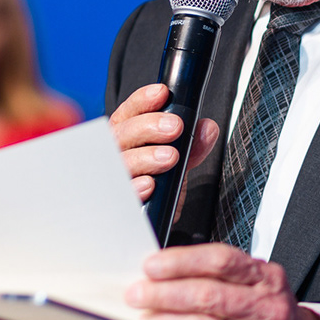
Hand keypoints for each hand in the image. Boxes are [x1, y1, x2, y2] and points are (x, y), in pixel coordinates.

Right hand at [109, 84, 219, 201]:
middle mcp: (115, 156)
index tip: (162, 93)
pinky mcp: (115, 205)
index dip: (142, 101)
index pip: (129, 113)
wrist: (151, 225)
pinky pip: (118, 196)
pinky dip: (134, 188)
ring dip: (145, 157)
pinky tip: (149, 185)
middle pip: (121, 134)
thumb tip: (208, 128)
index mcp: (128, 139)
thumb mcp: (179, 162)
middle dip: (148, 126)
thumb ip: (193, 145)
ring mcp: (112, 180)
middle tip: (175, 127)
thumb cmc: (160, 186)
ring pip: (119, 163)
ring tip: (169, 157)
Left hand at [127, 242, 319, 319]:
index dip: (183, 261)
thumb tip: (165, 272)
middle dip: (165, 293)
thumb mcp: (257, 282)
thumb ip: (219, 274)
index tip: (153, 265)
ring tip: (144, 319)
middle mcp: (265, 307)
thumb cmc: (269, 311)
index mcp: (266, 278)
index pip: (221, 261)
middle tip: (138, 293)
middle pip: (209, 295)